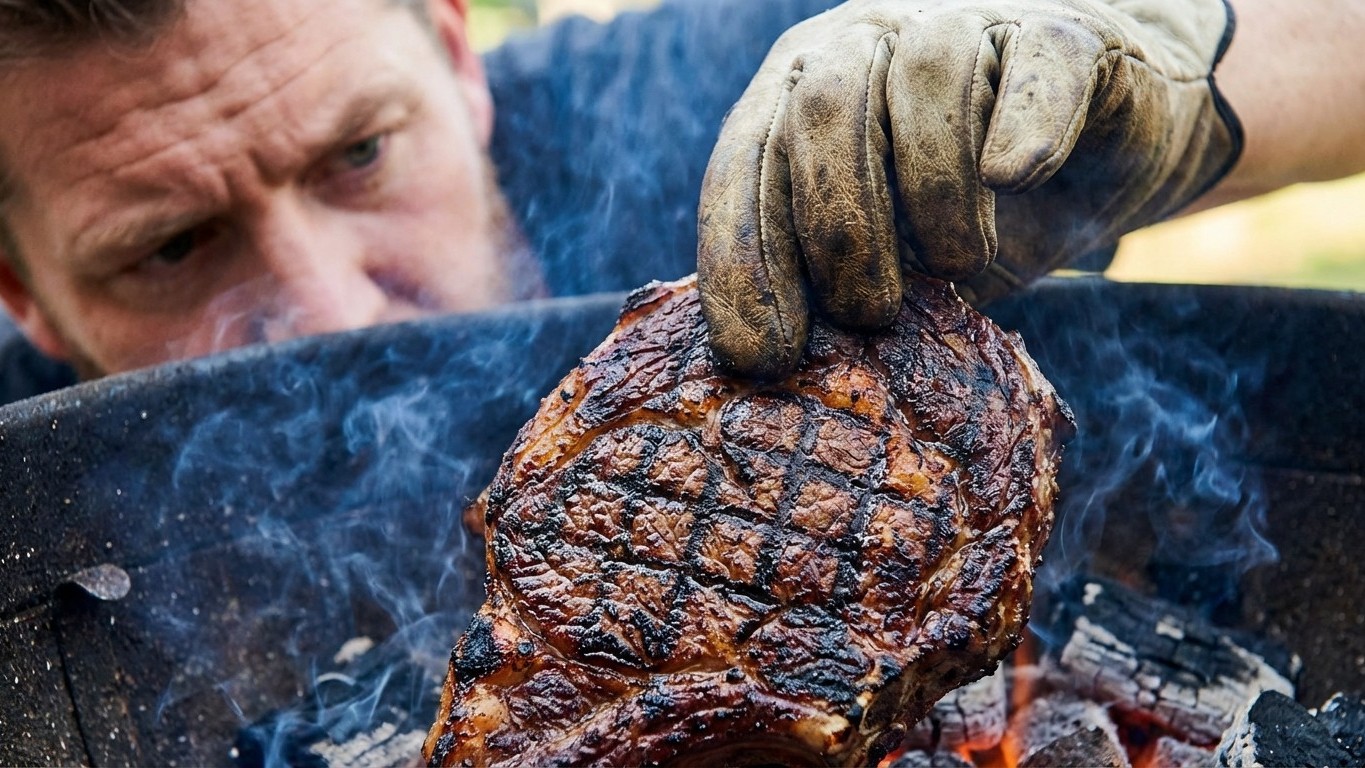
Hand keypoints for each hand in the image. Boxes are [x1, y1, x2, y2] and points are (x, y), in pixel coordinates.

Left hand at [698, 0, 1241, 377]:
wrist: (1108, 147)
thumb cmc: (973, 212)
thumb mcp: (891, 260)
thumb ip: (832, 283)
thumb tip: (775, 365)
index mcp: (795, 92)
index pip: (744, 163)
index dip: (743, 260)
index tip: (766, 353)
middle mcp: (864, 40)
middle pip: (824, 110)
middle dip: (839, 230)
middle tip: (871, 314)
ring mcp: (962, 23)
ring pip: (925, 77)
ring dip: (934, 189)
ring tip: (958, 265)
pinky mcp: (1064, 32)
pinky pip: (1038, 58)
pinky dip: (1024, 122)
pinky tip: (1015, 177)